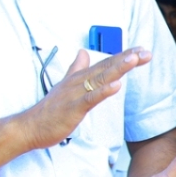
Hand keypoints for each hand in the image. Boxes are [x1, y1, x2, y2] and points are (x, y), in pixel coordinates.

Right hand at [21, 48, 150, 150]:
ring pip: (100, 78)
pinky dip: (103, 91)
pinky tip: (116, 86)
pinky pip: (90, 98)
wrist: (29, 126)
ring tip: (134, 60)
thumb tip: (82, 53)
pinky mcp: (73, 108)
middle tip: (145, 52)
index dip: (124, 56)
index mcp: (80, 77)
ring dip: (118, 68)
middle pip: (107, 67)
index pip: (106, 63)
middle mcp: (79, 82)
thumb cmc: (50, 109)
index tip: (142, 50)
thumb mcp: (66, 85)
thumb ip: (76, 69)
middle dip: (127, 59)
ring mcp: (76, 94)